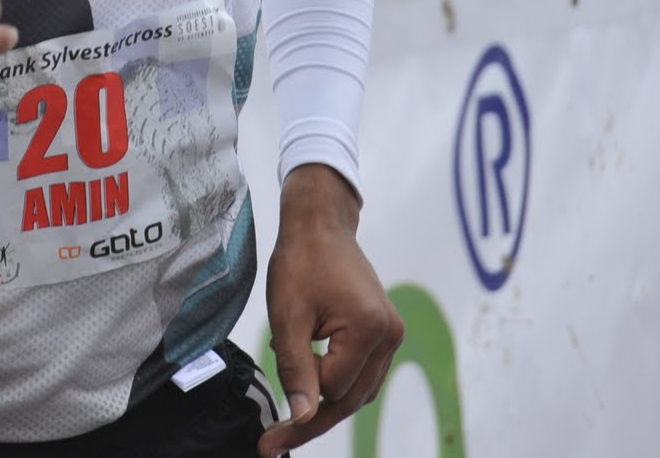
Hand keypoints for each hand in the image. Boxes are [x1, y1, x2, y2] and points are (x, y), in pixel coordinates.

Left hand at [258, 165, 403, 456]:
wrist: (319, 223)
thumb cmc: (300, 261)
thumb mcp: (287, 315)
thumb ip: (296, 368)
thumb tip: (302, 416)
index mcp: (369, 328)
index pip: (333, 390)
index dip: (299, 409)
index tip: (268, 437)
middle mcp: (390, 335)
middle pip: (351, 398)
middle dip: (312, 420)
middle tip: (272, 443)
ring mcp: (392, 333)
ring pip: (359, 391)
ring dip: (326, 405)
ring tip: (286, 423)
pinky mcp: (384, 331)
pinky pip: (362, 373)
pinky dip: (336, 385)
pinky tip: (308, 389)